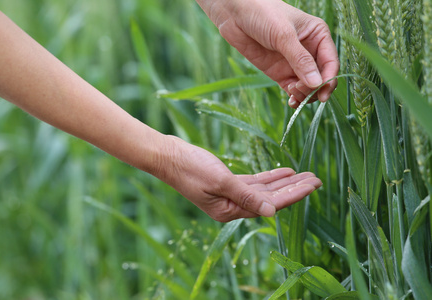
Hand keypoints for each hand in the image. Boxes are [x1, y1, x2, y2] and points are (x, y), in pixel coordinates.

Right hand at [156, 136, 321, 221]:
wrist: (167, 155)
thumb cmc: (189, 168)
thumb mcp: (219, 181)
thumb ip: (246, 196)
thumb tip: (273, 212)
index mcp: (230, 211)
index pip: (269, 204)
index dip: (293, 194)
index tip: (313, 185)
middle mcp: (232, 206)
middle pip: (270, 199)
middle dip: (294, 188)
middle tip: (318, 179)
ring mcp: (230, 194)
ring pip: (264, 190)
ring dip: (284, 182)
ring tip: (307, 175)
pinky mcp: (227, 182)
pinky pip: (254, 182)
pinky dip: (269, 177)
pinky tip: (284, 171)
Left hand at [197, 0, 338, 107]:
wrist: (235, 13)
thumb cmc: (263, 13)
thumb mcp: (283, 35)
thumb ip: (300, 60)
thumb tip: (316, 83)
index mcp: (317, 36)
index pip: (330, 62)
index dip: (329, 79)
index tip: (322, 92)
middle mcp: (309, 51)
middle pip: (320, 77)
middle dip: (314, 88)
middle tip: (300, 90)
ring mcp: (293, 63)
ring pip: (307, 86)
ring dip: (304, 94)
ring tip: (293, 93)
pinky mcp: (279, 72)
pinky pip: (292, 89)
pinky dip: (294, 97)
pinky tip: (291, 101)